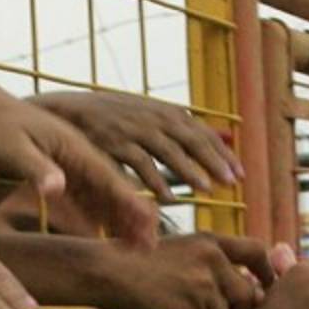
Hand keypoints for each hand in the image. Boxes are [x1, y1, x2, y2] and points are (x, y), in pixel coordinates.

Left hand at [0, 82, 157, 246]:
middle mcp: (78, 154)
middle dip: (133, 217)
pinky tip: (106, 235)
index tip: (147, 221)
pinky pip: (83, 198)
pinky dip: (96, 216)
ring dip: (120, 221)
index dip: (128, 201)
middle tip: (150, 244)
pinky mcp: (59, 171)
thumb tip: (58, 189)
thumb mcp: (13, 148)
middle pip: (112, 189)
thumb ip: (37, 168)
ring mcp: (70, 163)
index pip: (108, 177)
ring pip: (101, 197)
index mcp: (73, 146)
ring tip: (138, 246)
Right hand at [31, 91, 242, 201]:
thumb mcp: (152, 114)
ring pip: (167, 150)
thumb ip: (187, 128)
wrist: (68, 111)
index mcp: (165, 111)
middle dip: (213, 161)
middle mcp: (152, 117)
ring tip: (206, 190)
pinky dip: (154, 180)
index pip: (202, 132)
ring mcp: (132, 129)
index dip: (222, 153)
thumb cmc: (116, 118)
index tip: (241, 175)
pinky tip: (169, 198)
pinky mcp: (112, 143)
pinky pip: (138, 163)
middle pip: (190, 139)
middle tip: (233, 184)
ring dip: (188, 170)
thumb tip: (228, 136)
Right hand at [100, 233, 274, 308]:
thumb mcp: (180, 249)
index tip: (264, 291)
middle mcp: (212, 260)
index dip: (268, 273)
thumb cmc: (138, 264)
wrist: (105, 271)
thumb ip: (210, 264)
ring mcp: (201, 285)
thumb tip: (245, 293)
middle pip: (247, 298)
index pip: (257, 251)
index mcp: (211, 242)